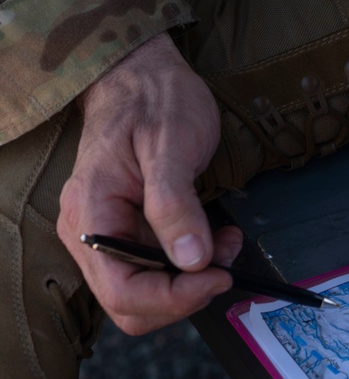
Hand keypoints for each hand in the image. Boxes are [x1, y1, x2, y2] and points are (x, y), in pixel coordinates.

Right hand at [58, 33, 241, 334]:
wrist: (142, 74)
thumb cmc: (153, 100)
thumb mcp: (170, 145)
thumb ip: (176, 206)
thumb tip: (191, 260)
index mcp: (91, 214)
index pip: (122, 290)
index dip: (173, 298)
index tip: (217, 276)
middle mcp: (91, 233)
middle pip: (132, 304)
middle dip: (184, 295)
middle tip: (224, 264)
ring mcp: (109, 234)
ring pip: (148, 292)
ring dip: (192, 282)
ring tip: (226, 245)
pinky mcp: (131, 232)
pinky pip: (158, 269)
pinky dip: (192, 265)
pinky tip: (216, 239)